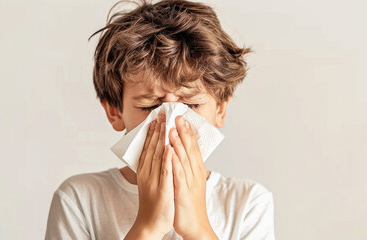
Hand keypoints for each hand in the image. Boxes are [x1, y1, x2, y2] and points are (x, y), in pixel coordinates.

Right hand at [125, 114, 173, 239]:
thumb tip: (159, 153)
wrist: (150, 223)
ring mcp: (154, 180)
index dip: (153, 132)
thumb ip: (154, 167)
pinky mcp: (163, 188)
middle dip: (157, 130)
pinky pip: (165, 171)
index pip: (148, 147)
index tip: (157, 118)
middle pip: (152, 147)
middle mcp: (147, 172)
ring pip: (157, 155)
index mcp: (145, 170)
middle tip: (161, 114)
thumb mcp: (152, 181)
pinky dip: (167, 159)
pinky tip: (169, 148)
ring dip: (161, 139)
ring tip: (165, 124)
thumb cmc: (153, 202)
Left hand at [168, 115, 217, 239]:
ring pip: (184, 158)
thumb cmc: (191, 203)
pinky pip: (178, 174)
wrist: (196, 225)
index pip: (193, 147)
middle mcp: (195, 173)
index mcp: (197, 170)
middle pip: (190, 149)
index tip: (183, 118)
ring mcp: (190, 182)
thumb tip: (183, 154)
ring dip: (178, 143)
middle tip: (178, 116)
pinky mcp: (183, 191)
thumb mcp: (191, 182)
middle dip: (183, 131)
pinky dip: (174, 161)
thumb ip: (188, 168)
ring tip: (172, 128)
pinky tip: (170, 152)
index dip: (188, 132)